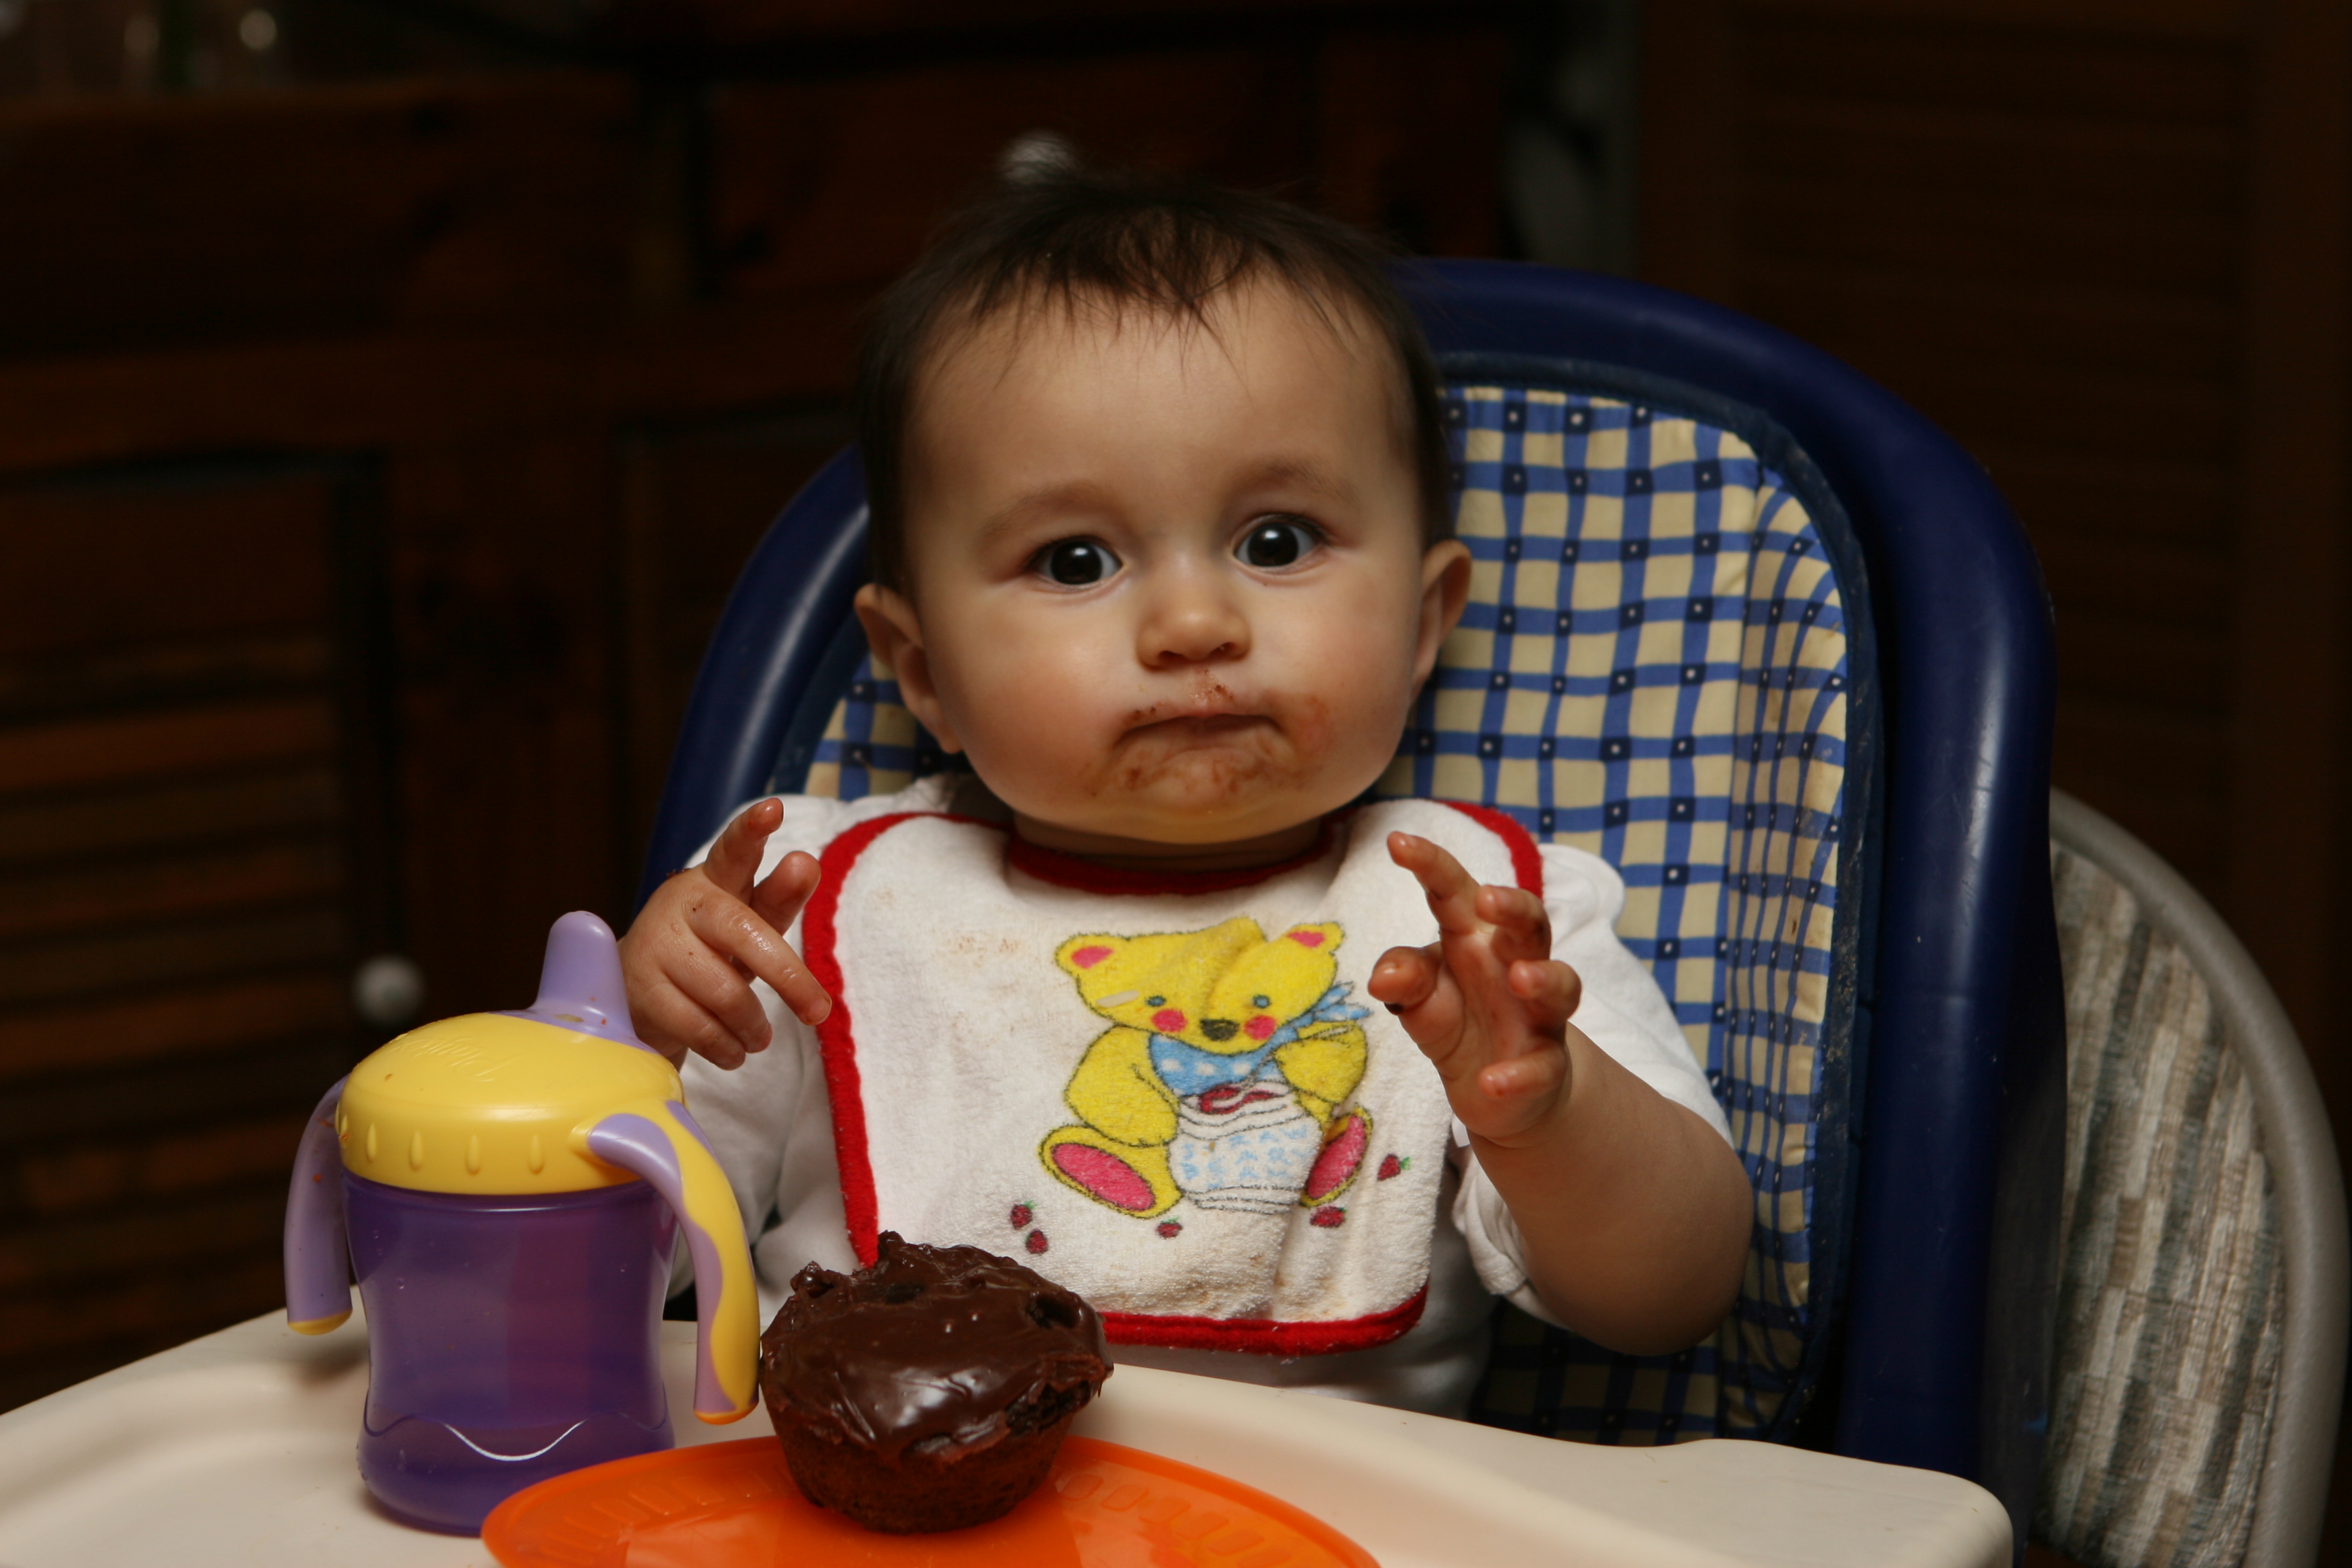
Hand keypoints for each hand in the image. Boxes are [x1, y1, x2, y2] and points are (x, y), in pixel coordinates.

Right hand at [619, 798, 830, 1067]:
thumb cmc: (708, 952)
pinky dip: (727, 1047)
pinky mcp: (641, 992)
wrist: (635, 994)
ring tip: (758, 1036)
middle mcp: (683, 905)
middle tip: (818, 1010)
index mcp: (714, 881)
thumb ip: (779, 898)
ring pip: (725, 992)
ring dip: (752, 1025)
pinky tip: (733, 1050)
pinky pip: (699, 1027)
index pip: (733, 851)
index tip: (772, 809)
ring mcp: (656, 947)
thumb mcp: (748, 926)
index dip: (751, 832)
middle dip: (788, 976)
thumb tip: (808, 863)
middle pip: (745, 934)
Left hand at [1368, 832, 1581, 1146]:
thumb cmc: (1459, 1021)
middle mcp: (1514, 966)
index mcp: (1475, 938)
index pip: (1456, 891)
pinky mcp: (1545, 1065)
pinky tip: (1490, 1082)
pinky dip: (1518, 1074)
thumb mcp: (1419, 1000)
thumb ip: (1404, 979)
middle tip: (1486, 898)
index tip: (1397, 842)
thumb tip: (1383, 977)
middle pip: (1530, 923)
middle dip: (1514, 905)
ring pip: (1560, 985)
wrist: (1502, 1090)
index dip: (1431, 864)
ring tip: (1520, 979)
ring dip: (1544, 978)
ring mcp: (1536, 1016)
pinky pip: (1541, 1066)